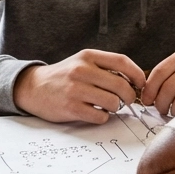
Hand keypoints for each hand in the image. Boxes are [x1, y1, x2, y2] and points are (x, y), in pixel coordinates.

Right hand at [14, 50, 144, 123]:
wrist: (34, 87)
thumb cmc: (64, 76)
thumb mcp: (82, 62)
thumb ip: (105, 67)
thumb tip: (135, 80)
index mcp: (88, 56)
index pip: (122, 61)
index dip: (137, 74)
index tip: (140, 83)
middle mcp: (82, 70)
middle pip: (121, 85)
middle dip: (129, 96)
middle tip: (126, 100)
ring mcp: (76, 89)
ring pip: (113, 102)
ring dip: (114, 107)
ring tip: (106, 105)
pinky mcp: (71, 108)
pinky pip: (100, 116)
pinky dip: (102, 117)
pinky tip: (94, 112)